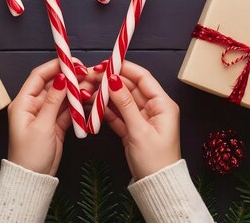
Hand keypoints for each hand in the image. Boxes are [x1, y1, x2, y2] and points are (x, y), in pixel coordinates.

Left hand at [7, 58, 87, 175]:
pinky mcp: (54, 125)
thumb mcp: (42, 125)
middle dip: (70, 78)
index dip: (56, 66)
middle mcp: (33, 106)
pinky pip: (67, 111)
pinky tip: (89, 102)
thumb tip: (62, 78)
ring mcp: (44, 116)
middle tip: (88, 74)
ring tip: (92, 87)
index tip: (72, 62)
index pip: (39, 76)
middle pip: (53, 85)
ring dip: (76, 92)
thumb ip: (53, 101)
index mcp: (23, 103)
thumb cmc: (30, 155)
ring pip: (62, 97)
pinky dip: (77, 107)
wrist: (32, 180)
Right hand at [87, 60, 180, 179]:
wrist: (156, 186)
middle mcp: (153, 108)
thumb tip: (112, 79)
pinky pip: (118, 114)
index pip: (142, 78)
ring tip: (87, 89)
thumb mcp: (139, 130)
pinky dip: (105, 111)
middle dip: (110, 81)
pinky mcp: (132, 129)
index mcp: (163, 104)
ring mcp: (142, 118)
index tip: (106, 64)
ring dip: (105, 95)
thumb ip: (124, 103)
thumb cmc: (155, 160)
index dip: (124, 69)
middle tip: (90, 77)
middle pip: (129, 87)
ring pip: (121, 101)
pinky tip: (92, 105)